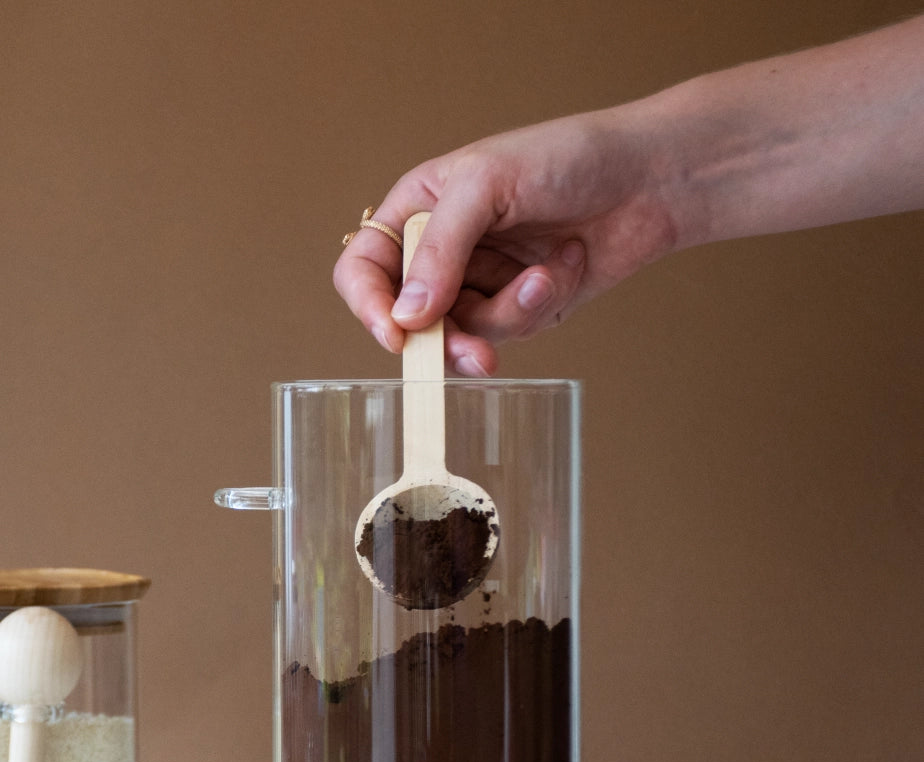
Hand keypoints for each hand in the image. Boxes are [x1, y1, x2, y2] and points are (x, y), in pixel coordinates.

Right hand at [333, 108, 679, 373]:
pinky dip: (537, 304)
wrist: (649, 177)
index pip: (364, 269)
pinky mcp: (518, 309)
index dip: (369, 305)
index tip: (395, 335)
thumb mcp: (486, 185)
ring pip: (461, 333)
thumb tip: (406, 315)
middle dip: (445, 337)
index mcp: (417, 210)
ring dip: (508, 313)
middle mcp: (440, 252)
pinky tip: (566, 266)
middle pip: (408, 318)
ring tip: (543, 277)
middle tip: (475, 353)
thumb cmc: (566, 156)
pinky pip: (508, 332)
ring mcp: (479, 283)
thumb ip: (440, 249)